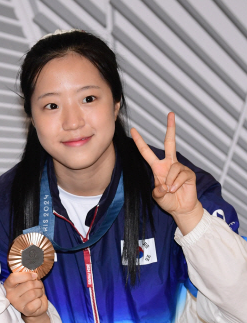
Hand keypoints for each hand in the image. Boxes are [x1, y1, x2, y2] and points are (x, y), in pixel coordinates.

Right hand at [4, 271, 49, 322]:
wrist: (34, 308)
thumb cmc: (30, 291)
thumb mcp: (26, 282)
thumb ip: (27, 277)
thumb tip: (34, 274)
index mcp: (8, 285)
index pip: (13, 278)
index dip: (26, 275)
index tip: (35, 275)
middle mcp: (10, 295)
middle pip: (28, 284)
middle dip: (38, 284)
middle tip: (39, 286)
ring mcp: (17, 304)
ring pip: (33, 293)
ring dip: (40, 292)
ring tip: (39, 294)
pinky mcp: (25, 311)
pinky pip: (36, 303)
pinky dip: (40, 301)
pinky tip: (37, 302)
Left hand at [130, 113, 202, 233]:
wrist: (181, 208)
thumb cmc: (168, 200)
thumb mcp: (157, 197)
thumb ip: (157, 192)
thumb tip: (164, 186)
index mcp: (157, 167)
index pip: (146, 152)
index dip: (140, 141)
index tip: (133, 130)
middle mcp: (169, 164)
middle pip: (170, 143)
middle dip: (170, 128)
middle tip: (170, 114)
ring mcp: (179, 167)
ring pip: (173, 169)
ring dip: (170, 183)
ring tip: (170, 190)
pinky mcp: (189, 173)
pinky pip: (181, 176)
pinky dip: (176, 185)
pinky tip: (177, 189)